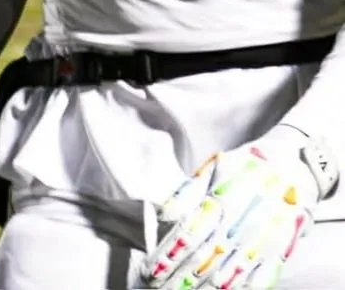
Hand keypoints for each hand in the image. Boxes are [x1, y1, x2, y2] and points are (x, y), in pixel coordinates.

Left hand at [139, 124, 337, 288]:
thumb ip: (188, 192)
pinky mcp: (279, 254)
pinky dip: (240, 289)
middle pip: (204, 259)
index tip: (151, 270)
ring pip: (228, 274)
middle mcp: (240, 225)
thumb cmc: (246, 167)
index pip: (188, 235)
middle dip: (179, 276)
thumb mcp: (214, 168)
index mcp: (221, 202)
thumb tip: (164, 214)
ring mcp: (261, 243)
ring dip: (204, 288)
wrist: (293, 166)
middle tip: (157, 287)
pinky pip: (259, 280)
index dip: (169, 255)